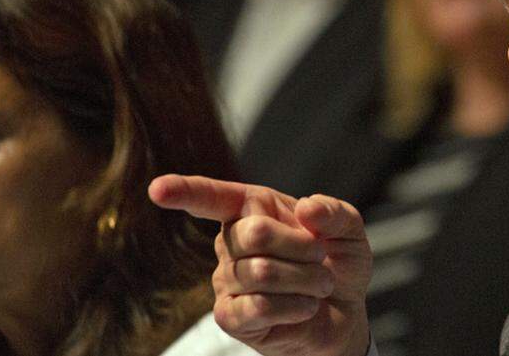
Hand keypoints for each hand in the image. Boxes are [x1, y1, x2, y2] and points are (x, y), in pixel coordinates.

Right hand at [149, 175, 371, 355]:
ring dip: (307, 279)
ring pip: (261, 272)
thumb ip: (334, 213)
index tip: (158, 190)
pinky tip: (305, 306)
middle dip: (303, 247)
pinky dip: (295, 305)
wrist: (345, 313)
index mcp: (253, 210)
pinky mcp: (231, 318)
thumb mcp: (350, 231)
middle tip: (320, 257)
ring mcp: (227, 281)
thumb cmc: (338, 264)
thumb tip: (307, 206)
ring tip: (319, 284)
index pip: (212, 197)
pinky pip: (258, 307)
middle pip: (255, 233)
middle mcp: (231, 243)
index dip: (185, 191)